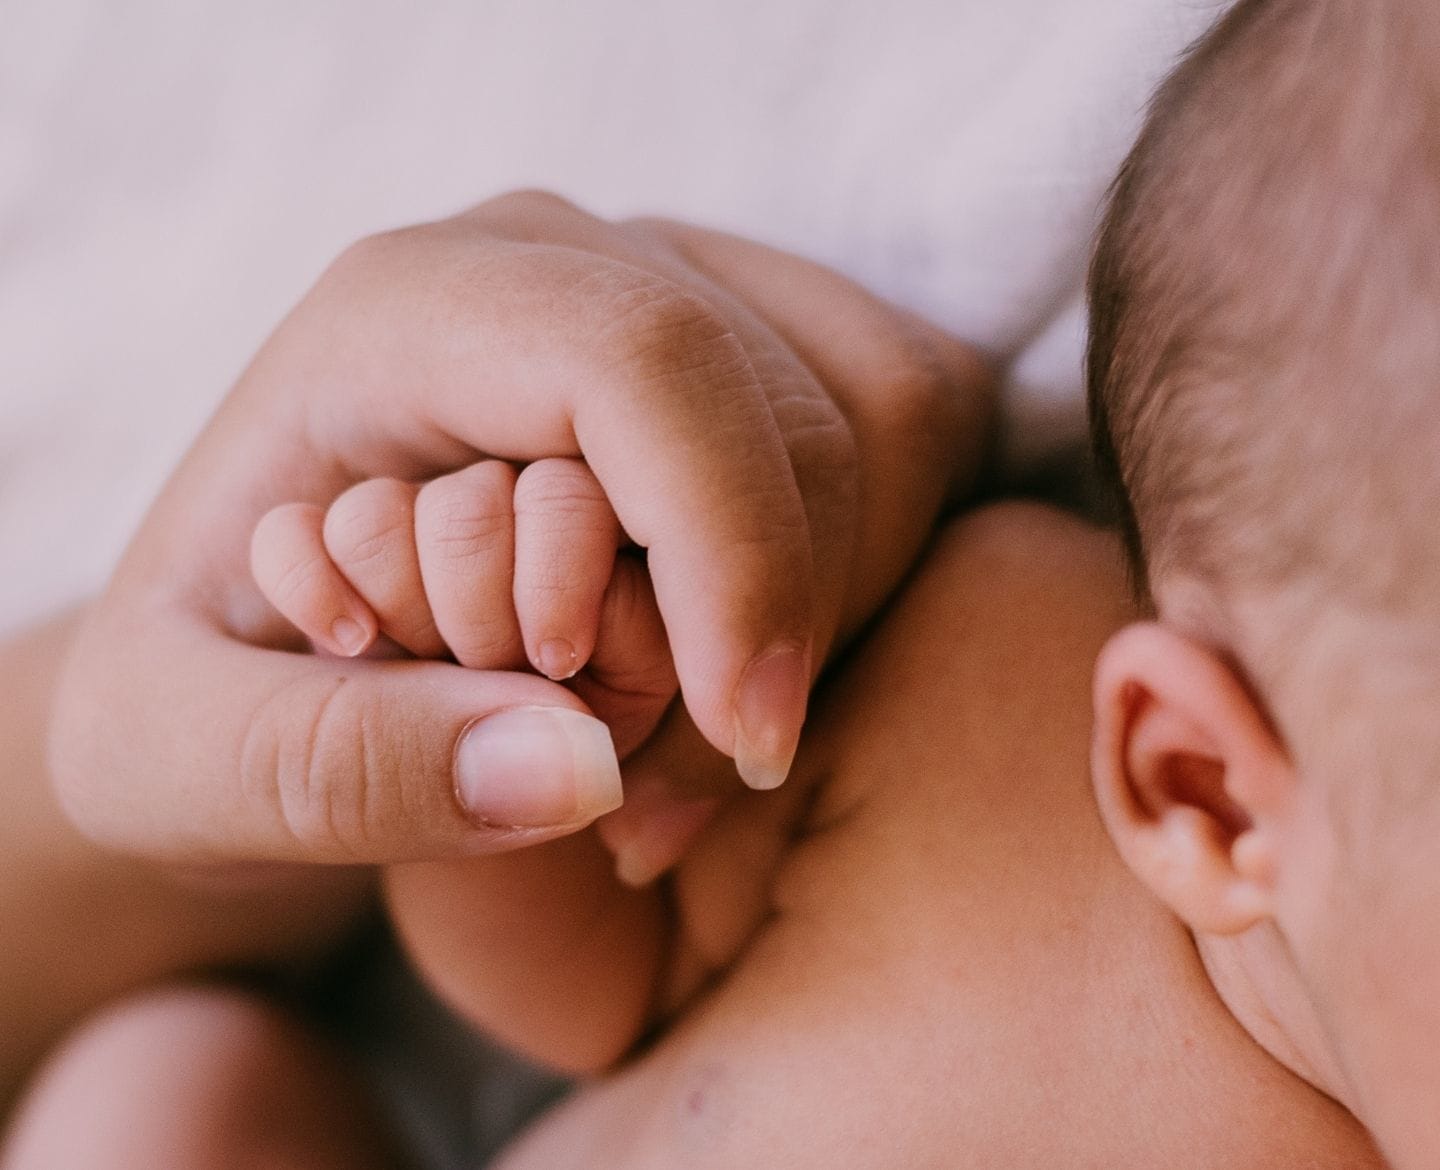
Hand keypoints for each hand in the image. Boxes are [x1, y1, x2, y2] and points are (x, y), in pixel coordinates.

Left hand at [50, 191, 990, 866]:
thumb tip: (578, 769)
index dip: (732, 551)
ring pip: (875, 418)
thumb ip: (338, 767)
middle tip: (657, 794)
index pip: (644, 361)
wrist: (249, 641)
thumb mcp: (180, 759)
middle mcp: (553, 263)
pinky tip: (728, 680)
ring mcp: (662, 288)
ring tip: (674, 755)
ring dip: (818, 613)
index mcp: (408, 310)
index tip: (743, 740)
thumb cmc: (208, 684)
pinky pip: (895, 433)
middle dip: (770, 624)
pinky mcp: (742, 347)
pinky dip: (853, 577)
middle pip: (788, 408)